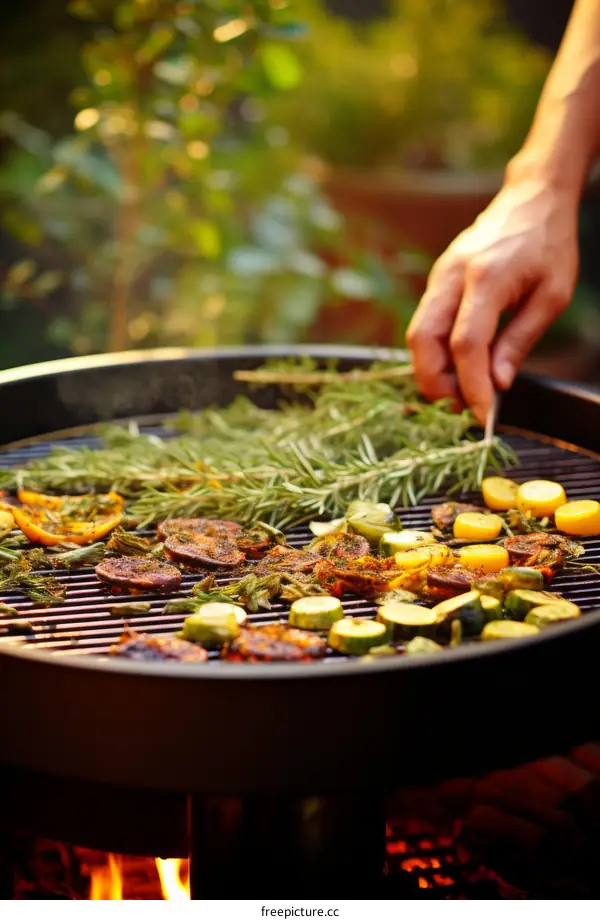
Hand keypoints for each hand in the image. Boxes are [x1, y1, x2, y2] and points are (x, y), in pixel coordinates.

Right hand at [406, 178, 579, 423]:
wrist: (531, 199)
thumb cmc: (548, 244)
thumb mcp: (552, 295)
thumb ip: (521, 340)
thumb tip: (498, 383)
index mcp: (486, 277)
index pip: (465, 342)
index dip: (470, 384)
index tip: (483, 413)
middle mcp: (452, 276)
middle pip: (423, 340)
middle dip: (436, 382)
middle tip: (462, 406)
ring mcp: (438, 277)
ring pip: (416, 335)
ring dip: (431, 371)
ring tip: (460, 391)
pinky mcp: (435, 282)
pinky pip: (423, 325)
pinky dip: (433, 353)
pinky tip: (457, 367)